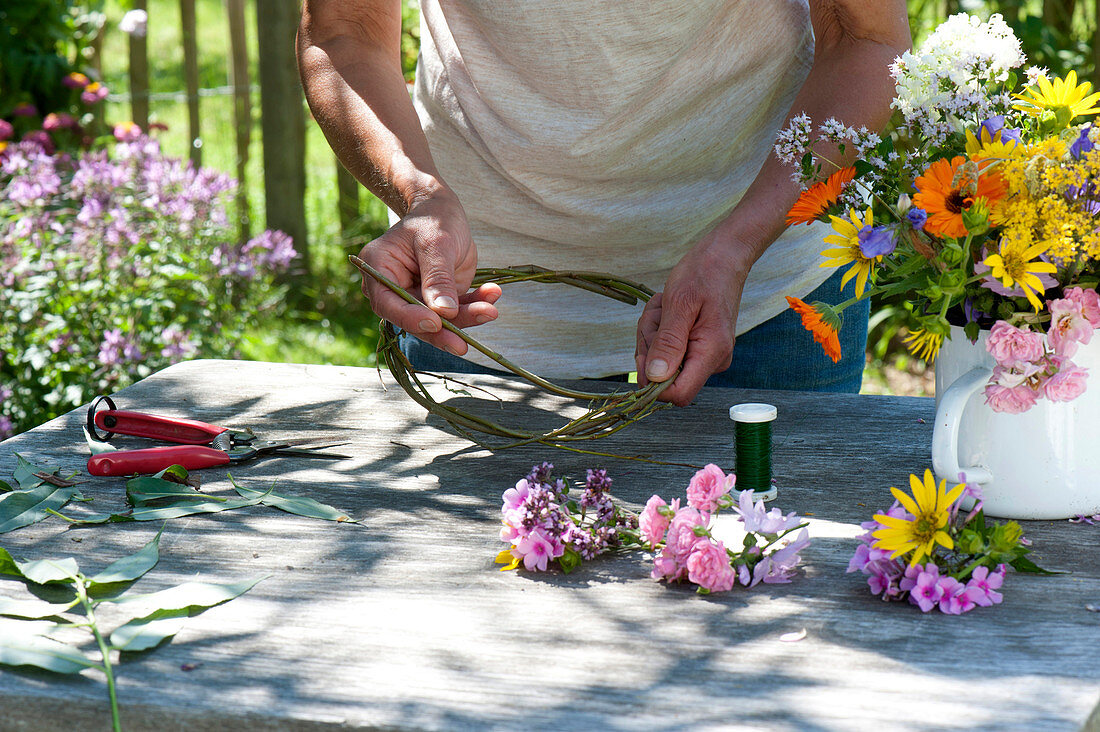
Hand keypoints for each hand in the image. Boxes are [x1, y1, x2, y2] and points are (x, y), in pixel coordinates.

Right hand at [358, 192, 500, 355]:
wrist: (444, 211)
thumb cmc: (433, 219)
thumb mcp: (436, 243)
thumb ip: (438, 277)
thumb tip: (444, 313)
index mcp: (378, 269)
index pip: (388, 303)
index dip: (410, 318)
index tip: (435, 323)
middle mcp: (393, 289)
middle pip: (415, 319)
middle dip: (443, 330)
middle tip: (463, 345)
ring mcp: (417, 297)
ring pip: (440, 320)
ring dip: (467, 318)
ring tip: (490, 309)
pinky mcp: (439, 300)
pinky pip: (458, 310)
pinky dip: (476, 304)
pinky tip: (493, 294)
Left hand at [635, 236, 751, 405]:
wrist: (724, 256)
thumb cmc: (705, 273)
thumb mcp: (680, 304)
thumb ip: (668, 343)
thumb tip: (655, 378)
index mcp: (711, 353)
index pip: (678, 395)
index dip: (653, 381)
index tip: (645, 350)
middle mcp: (711, 360)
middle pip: (663, 376)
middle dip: (650, 344)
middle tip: (660, 313)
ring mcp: (705, 355)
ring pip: (660, 359)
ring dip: (653, 330)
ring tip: (667, 305)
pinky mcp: (698, 347)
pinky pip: (666, 347)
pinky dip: (660, 328)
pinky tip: (670, 308)